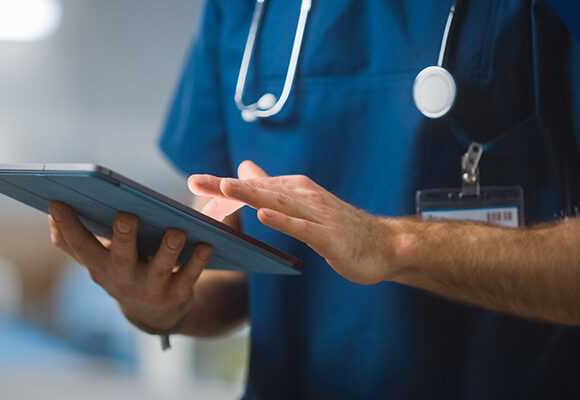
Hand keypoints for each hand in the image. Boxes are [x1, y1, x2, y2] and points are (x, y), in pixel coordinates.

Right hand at [48, 202, 212, 331]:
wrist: (154, 314)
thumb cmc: (123, 272)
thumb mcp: (96, 261)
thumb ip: (73, 241)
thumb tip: (51, 215)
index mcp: (100, 266)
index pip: (79, 246)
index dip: (67, 227)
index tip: (57, 202)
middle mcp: (123, 279)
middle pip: (121, 257)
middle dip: (123, 237)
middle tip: (126, 216)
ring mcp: (151, 289)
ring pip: (160, 268)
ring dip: (168, 248)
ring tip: (176, 230)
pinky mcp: (177, 295)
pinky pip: (190, 276)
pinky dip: (198, 260)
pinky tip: (206, 244)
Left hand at [188, 161, 395, 284]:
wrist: (385, 246)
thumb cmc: (341, 228)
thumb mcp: (303, 205)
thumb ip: (273, 188)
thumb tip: (246, 168)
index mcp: (296, 190)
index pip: (254, 186)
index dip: (223, 185)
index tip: (194, 181)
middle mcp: (304, 197)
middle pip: (260, 190)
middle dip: (227, 186)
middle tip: (196, 181)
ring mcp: (317, 215)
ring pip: (278, 203)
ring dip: (251, 194)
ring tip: (225, 188)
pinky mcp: (329, 236)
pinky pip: (303, 228)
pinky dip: (283, 221)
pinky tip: (264, 216)